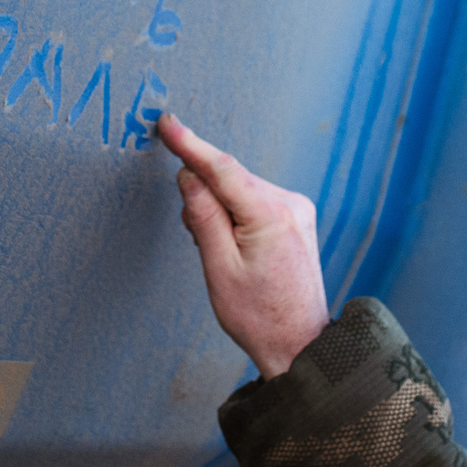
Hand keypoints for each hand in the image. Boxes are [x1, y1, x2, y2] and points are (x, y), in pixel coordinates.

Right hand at [158, 114, 329, 378]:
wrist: (299, 343)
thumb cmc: (258, 315)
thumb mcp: (219, 268)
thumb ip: (203, 217)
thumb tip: (189, 175)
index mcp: (271, 215)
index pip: (222, 169)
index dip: (190, 145)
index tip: (167, 123)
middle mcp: (290, 204)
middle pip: (230, 180)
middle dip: (204, 197)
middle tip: (199, 240)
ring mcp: (297, 209)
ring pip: (241, 190)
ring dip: (221, 210)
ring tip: (224, 256)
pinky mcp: (297, 217)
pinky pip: (254, 202)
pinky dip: (236, 215)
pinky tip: (237, 248)